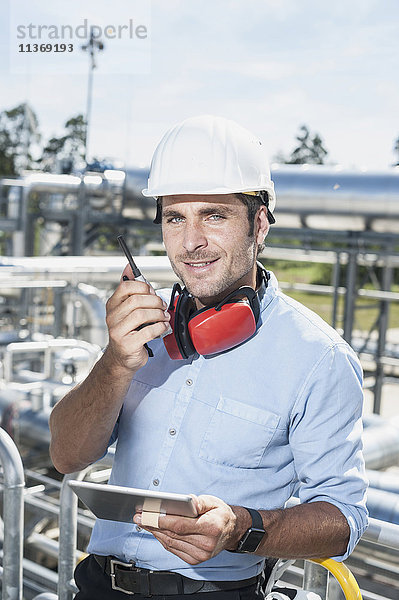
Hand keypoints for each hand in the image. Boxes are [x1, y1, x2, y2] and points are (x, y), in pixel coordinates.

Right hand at [104, 264, 170, 371]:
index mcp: (112, 305)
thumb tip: (129, 267)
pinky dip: (160, 327)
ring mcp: (118, 331)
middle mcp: (112, 317)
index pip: (125, 286)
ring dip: (158, 314)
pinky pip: (148, 331)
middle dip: (154, 301)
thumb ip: (130, 289)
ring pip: (141, 314)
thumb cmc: (128, 331)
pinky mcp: (127, 344)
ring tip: (164, 317)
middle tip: (163, 306)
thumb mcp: (126, 309)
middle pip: (136, 300)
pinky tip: (163, 327)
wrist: (122, 358)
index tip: (152, 291)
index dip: (143, 286)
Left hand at [133, 495, 248, 564]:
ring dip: (155, 532)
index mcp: (212, 528)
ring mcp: (200, 555)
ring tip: (143, 522)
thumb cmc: (221, 514)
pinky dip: (163, 539)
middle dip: (152, 525)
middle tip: (138, 516)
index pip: (180, 525)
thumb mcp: (212, 501)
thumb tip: (184, 501)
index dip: (161, 520)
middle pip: (172, 534)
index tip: (146, 514)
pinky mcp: (195, 560)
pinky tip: (156, 531)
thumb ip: (197, 502)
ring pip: (170, 543)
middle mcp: (206, 544)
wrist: (233, 531)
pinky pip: (173, 549)